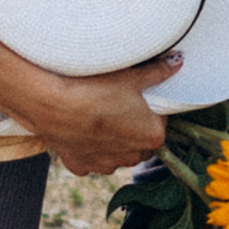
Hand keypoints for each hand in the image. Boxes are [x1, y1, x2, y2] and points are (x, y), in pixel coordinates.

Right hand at [14, 54, 176, 179]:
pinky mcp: (81, 165)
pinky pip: (90, 159)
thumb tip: (177, 62)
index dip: (149, 108)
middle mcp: (131, 157)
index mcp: (152, 136)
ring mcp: (105, 164)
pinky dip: (88, 147)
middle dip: (132, 128)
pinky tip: (82, 130)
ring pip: (116, 153)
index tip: (137, 97)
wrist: (52, 103)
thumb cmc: (95, 89)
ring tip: (98, 116)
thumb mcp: (131, 75)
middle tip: (117, 105)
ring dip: (112, 140)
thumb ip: (158, 71)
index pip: (159, 122)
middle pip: (139, 142)